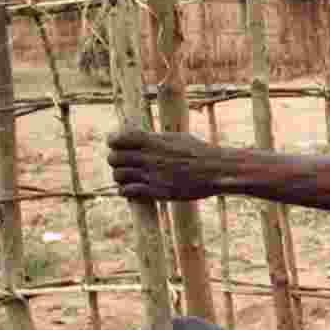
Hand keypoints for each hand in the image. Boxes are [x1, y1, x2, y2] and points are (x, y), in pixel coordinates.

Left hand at [107, 129, 224, 200]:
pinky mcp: (156, 191)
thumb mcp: (178, 138)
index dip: (114, 142)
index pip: (117, 139)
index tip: (117, 146)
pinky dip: (126, 191)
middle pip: (113, 158)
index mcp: (153, 141)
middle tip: (124, 164)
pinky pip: (128, 191)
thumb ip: (156, 139)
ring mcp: (151, 175)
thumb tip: (142, 137)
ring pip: (118, 176)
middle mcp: (148, 157)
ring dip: (121, 177)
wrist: (216, 170)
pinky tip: (134, 190)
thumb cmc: (200, 152)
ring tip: (129, 178)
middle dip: (116, 161)